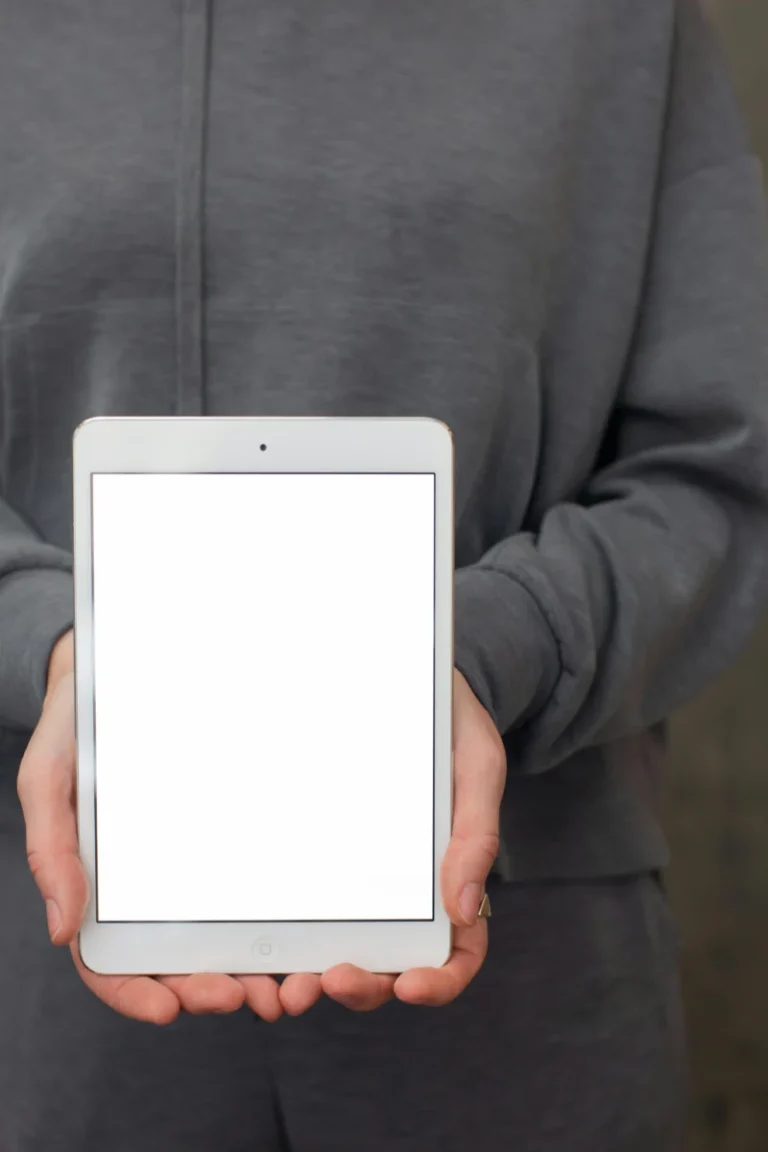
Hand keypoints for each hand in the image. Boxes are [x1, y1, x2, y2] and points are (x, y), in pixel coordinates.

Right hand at [16, 630, 282, 1024]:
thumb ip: (52, 850)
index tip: (170, 1009)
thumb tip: (63, 929)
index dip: (135, 993)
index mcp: (98, 885)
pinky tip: (301, 928)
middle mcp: (146, 885)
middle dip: (208, 988)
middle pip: (173, 958)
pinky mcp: (226, 832)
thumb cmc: (77, 729)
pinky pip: (249, 880)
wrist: (119, 670)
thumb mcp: (49, 781)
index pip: (109, 961)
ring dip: (249, 969)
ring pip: (217, 932)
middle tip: (247, 997)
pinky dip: (272, 916)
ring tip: (283, 985)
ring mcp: (189, 862)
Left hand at [279, 668, 506, 1014]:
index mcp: (454, 878)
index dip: (439, 982)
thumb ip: (477, 835)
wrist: (401, 675)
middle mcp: (406, 892)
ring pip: (340, 946)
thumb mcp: (476, 769)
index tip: (408, 983)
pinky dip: (284, 934)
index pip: (458, 952)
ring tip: (282, 985)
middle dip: (360, 987)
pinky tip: (256, 942)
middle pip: (390, 964)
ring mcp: (360, 877)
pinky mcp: (320, 853)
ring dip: (312, 976)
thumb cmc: (450, 724)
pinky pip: (302, 902)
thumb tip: (461, 911)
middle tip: (326, 982)